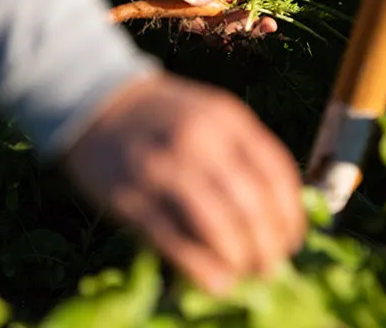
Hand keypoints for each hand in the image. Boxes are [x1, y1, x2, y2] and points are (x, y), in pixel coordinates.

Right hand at [62, 71, 307, 294]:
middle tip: (270, 266)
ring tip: (245, 273)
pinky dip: (202, 268)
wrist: (92, 101)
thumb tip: (279, 213)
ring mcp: (163, 169)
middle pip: (251, 204)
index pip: (275, 172)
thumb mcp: (209, 117)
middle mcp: (199, 141)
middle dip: (268, 244)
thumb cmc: (162, 117)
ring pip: (218, 225)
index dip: (290, 214)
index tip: (293, 240)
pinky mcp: (131, 198)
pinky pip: (175, 241)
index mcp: (226, 120)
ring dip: (239, 258)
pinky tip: (217, 283)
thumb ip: (243, 153)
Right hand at [160, 0, 320, 37]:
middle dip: (214, 24)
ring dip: (236, 26)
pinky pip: (237, 11)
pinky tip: (269, 23)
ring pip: (216, 15)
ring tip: (264, 24)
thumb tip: (183, 0)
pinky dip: (250, 21)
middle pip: (193, 9)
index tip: (204, 22)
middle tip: (241, 24)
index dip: (179, 11)